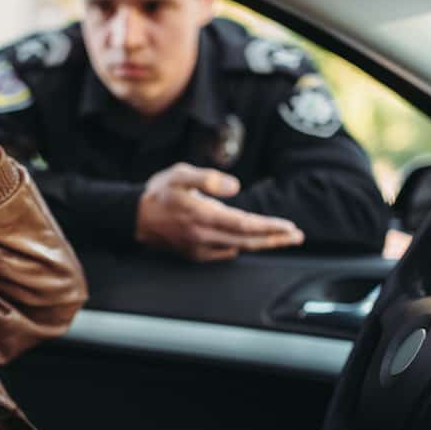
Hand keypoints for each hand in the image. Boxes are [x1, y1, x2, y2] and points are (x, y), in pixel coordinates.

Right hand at [135, 163, 304, 261]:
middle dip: (274, 239)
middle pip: (247, 241)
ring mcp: (199, 249)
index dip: (269, 227)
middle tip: (296, 236)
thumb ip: (207, 178)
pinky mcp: (195, 255)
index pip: (245, 224)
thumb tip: (234, 187)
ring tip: (281, 239)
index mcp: (202, 216)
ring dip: (262, 244)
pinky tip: (252, 242)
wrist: (134, 217)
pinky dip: (241, 247)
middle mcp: (203, 237)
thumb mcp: (180, 174)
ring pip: (239, 249)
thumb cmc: (159, 192)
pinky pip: (225, 254)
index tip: (289, 227)